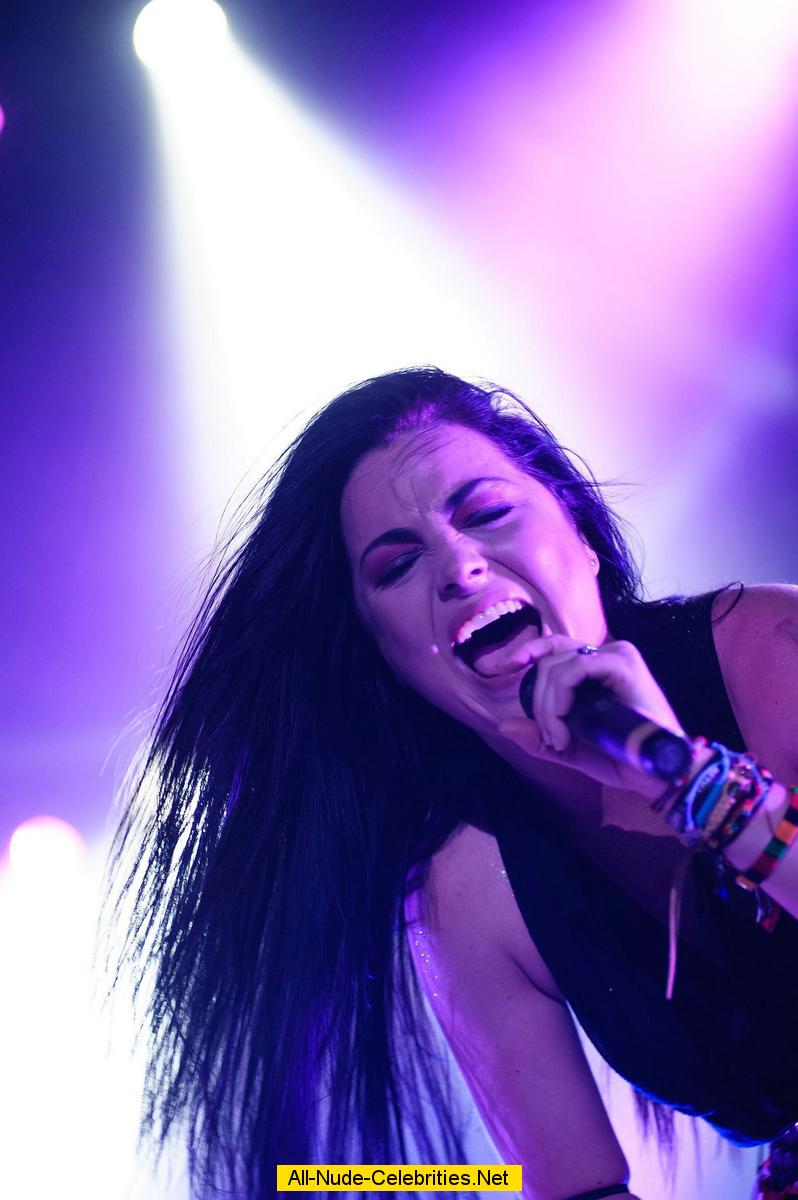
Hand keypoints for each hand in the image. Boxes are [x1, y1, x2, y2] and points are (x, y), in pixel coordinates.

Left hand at [497, 635, 685, 796]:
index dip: (522, 651)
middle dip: (539, 703)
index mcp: (594, 667)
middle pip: (549, 662)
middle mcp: (606, 654)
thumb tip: (502, 724)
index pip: (552, 647)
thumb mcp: (570, 748)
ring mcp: (617, 656)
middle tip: (551, 738)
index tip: (491, 667)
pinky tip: (565, 727)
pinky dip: (561, 698)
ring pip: (558, 667)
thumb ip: (540, 736)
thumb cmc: (621, 758)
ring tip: (560, 740)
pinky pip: (576, 669)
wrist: (656, 774)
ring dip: (549, 708)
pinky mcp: (624, 665)